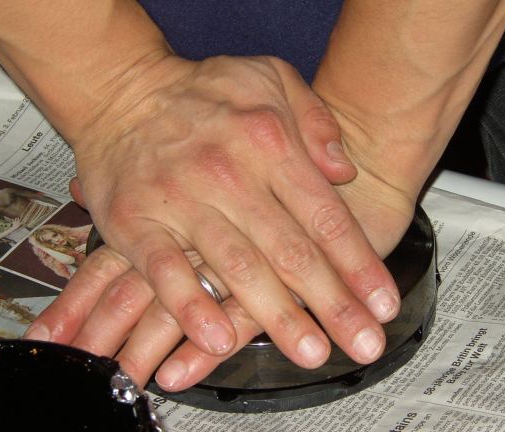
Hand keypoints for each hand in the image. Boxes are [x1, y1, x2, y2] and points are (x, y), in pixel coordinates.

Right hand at [27, 54, 398, 374]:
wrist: (121, 92)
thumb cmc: (200, 91)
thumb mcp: (269, 77)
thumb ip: (315, 120)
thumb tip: (344, 172)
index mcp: (269, 142)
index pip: (326, 217)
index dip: (359, 266)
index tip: (382, 304)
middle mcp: (230, 175)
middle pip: (292, 252)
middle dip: (334, 305)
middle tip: (364, 345)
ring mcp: (182, 202)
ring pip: (238, 269)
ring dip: (278, 316)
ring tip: (312, 353)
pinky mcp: (136, 223)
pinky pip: (167, 272)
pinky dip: (191, 307)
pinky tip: (217, 340)